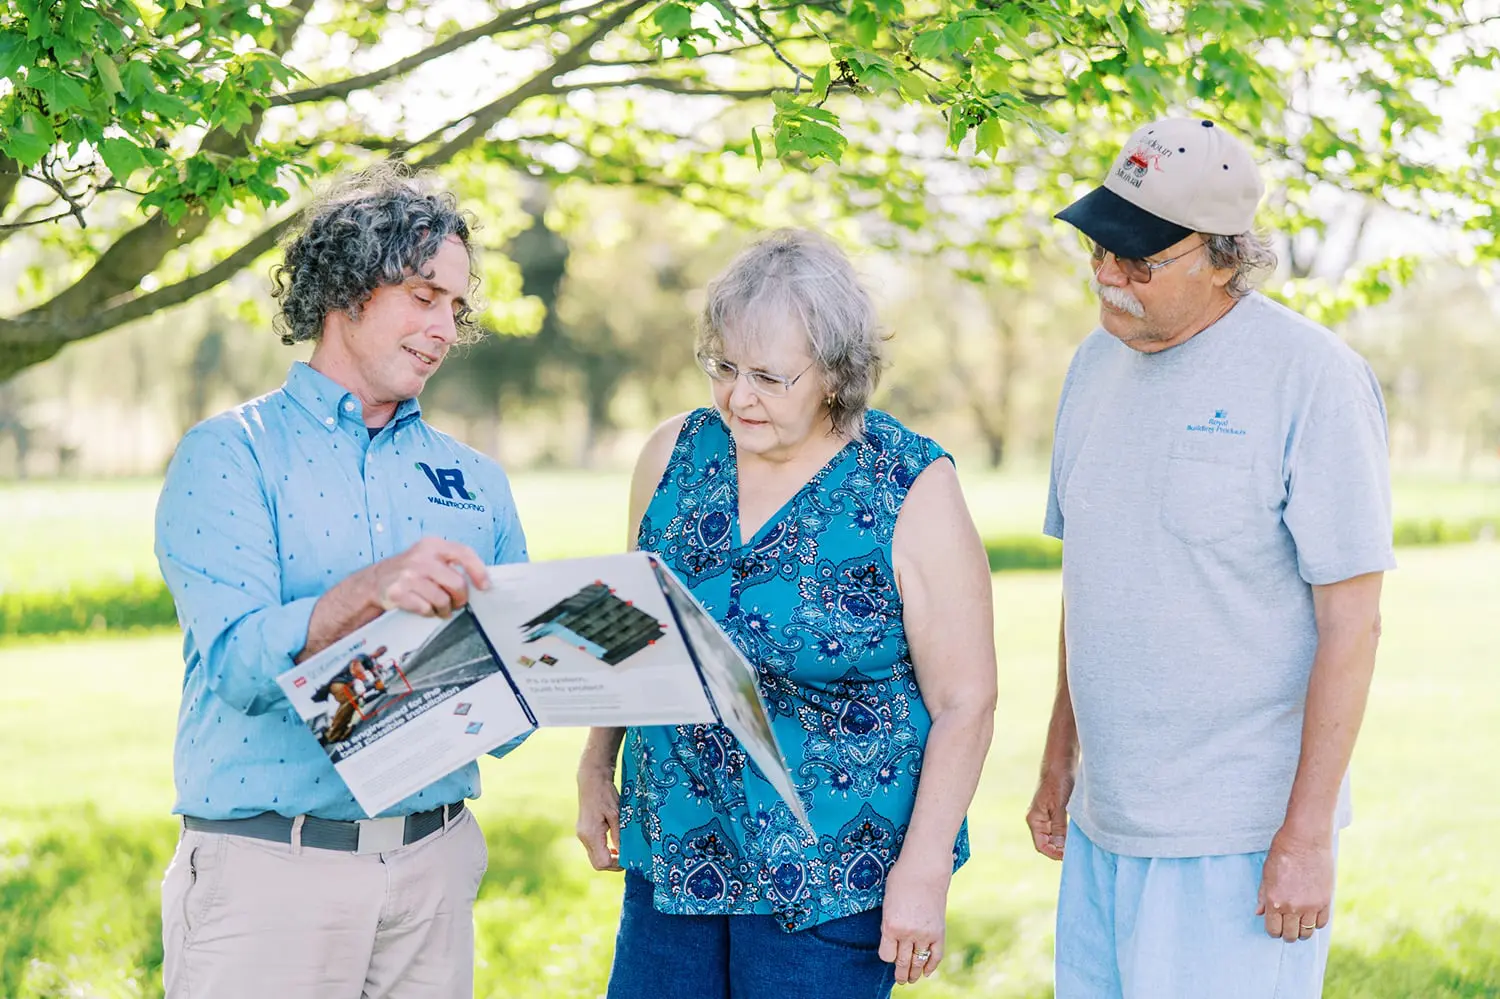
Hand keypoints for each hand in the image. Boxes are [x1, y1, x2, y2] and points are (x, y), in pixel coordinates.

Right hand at [369, 538, 488, 617]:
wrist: (375, 581)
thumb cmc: (410, 571)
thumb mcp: (429, 558)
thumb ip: (451, 564)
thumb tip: (480, 581)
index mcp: (432, 545)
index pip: (463, 553)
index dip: (478, 571)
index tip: (485, 586)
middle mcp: (420, 558)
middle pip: (456, 583)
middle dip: (461, 598)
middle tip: (457, 603)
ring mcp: (408, 575)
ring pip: (442, 600)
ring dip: (445, 609)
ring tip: (441, 609)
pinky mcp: (398, 592)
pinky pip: (425, 609)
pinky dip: (429, 613)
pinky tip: (425, 609)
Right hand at [576, 765, 621, 871]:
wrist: (592, 780)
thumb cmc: (606, 794)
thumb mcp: (617, 815)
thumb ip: (619, 836)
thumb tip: (625, 853)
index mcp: (591, 834)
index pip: (603, 862)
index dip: (617, 864)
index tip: (628, 858)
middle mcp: (584, 837)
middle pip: (597, 864)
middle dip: (613, 864)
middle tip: (627, 858)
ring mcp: (582, 835)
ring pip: (594, 857)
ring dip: (608, 858)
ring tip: (622, 851)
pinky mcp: (583, 832)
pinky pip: (593, 849)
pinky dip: (603, 851)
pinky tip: (613, 844)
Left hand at [879, 849, 950, 984]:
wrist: (925, 868)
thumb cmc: (901, 881)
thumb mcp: (888, 903)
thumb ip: (889, 924)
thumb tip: (892, 941)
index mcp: (890, 925)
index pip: (886, 955)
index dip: (887, 957)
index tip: (889, 955)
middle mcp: (907, 933)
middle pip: (902, 962)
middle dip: (901, 974)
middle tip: (900, 980)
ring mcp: (924, 933)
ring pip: (918, 962)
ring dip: (914, 974)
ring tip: (912, 979)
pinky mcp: (939, 931)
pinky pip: (935, 955)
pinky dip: (931, 966)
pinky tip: (927, 971)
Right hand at [1026, 763, 1073, 860]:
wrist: (1061, 763)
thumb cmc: (1058, 782)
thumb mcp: (1060, 806)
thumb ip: (1059, 828)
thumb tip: (1061, 848)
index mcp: (1034, 820)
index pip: (1041, 846)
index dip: (1054, 854)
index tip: (1069, 857)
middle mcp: (1038, 820)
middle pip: (1047, 844)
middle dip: (1060, 850)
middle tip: (1076, 853)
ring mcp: (1046, 817)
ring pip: (1054, 838)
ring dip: (1064, 844)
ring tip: (1077, 846)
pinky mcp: (1055, 813)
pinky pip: (1059, 830)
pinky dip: (1067, 835)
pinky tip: (1077, 835)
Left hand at [1256, 827, 1333, 942]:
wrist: (1306, 840)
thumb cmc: (1282, 853)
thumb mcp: (1266, 873)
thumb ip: (1263, 895)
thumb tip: (1259, 913)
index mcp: (1274, 900)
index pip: (1273, 930)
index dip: (1273, 931)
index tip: (1275, 927)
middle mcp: (1292, 907)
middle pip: (1290, 935)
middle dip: (1287, 933)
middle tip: (1287, 926)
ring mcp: (1310, 906)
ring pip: (1306, 933)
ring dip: (1302, 931)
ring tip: (1299, 923)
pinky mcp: (1325, 902)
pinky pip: (1321, 923)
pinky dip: (1316, 923)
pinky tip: (1311, 915)